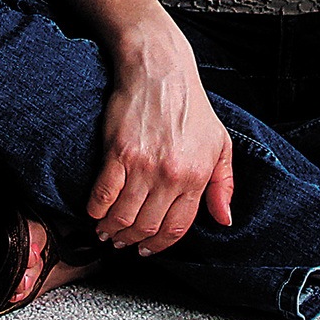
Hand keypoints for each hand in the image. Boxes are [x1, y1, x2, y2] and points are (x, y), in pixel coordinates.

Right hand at [87, 26, 234, 256]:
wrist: (161, 70)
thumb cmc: (191, 105)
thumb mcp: (220, 143)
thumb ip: (223, 184)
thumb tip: (224, 220)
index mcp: (197, 175)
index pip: (177, 228)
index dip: (159, 245)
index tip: (146, 249)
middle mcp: (171, 175)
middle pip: (147, 227)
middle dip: (132, 240)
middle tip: (123, 241)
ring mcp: (144, 165)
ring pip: (123, 217)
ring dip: (112, 230)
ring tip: (107, 230)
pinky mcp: (118, 153)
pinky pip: (103, 195)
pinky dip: (96, 210)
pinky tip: (95, 212)